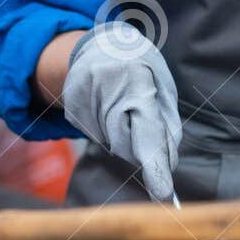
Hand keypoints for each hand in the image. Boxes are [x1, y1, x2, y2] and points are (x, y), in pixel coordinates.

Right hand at [61, 23, 182, 200]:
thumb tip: (167, 167)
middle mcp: (106, 89)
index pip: (148, 131)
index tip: (164, 194)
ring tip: (126, 106)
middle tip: (147, 123)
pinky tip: (110, 108)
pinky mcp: (72, 109)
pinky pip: (99, 138)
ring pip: (113, 146)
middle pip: (127, 145)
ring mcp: (84, 99)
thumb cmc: (142, 68)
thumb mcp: (163, 88)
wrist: (100, 45)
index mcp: (136, 78)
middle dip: (143, 148)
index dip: (156, 166)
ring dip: (126, 138)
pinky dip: (110, 132)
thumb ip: (167, 127)